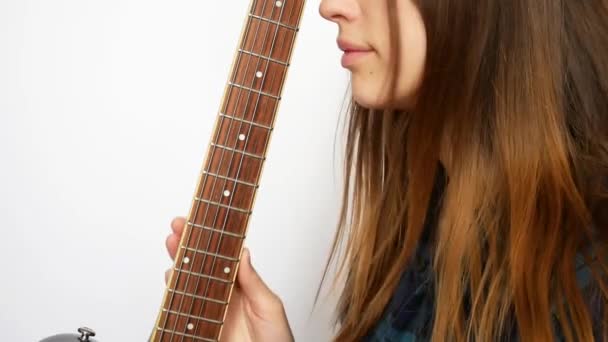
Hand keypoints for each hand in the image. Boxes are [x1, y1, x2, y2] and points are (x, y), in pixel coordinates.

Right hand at [165, 217, 293, 341]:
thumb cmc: (276, 340)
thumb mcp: (270, 307)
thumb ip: (254, 282)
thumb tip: (243, 253)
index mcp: (241, 285)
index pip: (222, 256)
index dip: (209, 237)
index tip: (199, 220)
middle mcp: (223, 295)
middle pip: (201, 264)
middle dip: (187, 243)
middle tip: (178, 226)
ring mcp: (208, 310)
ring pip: (187, 282)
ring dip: (178, 263)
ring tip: (173, 245)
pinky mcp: (197, 327)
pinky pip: (181, 307)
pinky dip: (173, 292)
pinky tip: (170, 278)